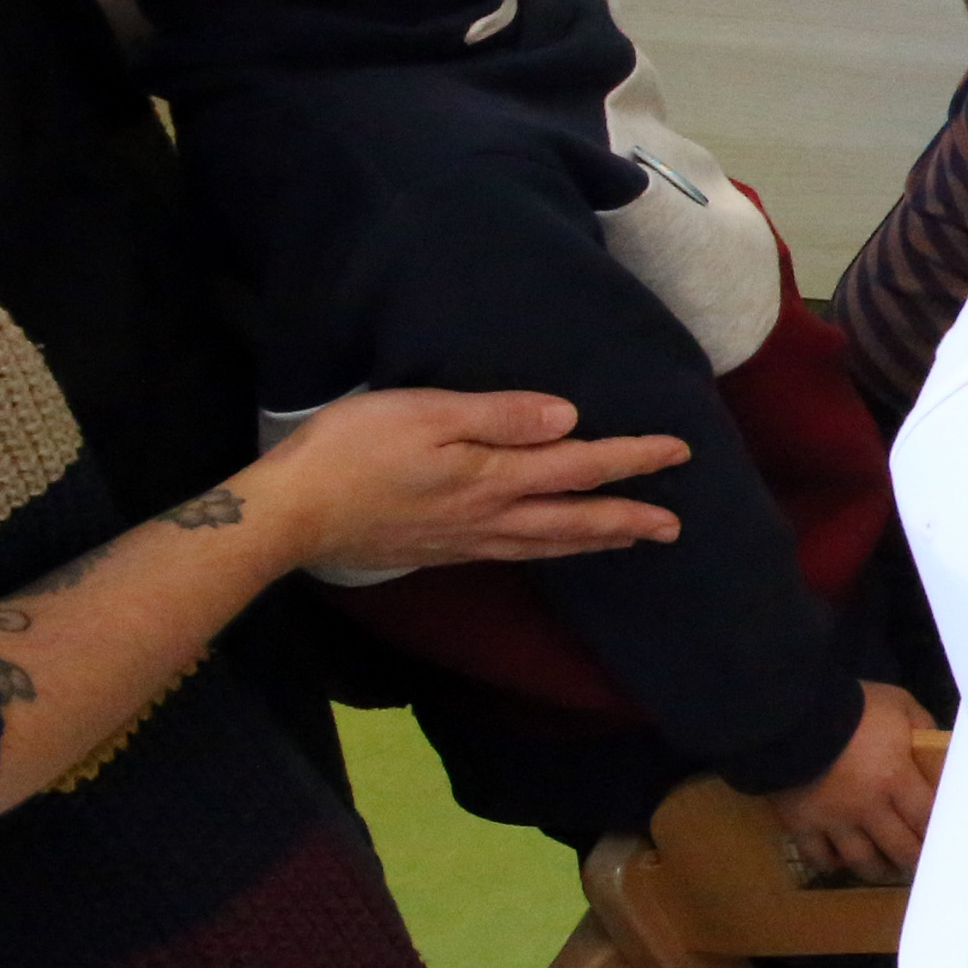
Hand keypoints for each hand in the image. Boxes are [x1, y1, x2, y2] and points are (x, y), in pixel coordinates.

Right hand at [265, 388, 689, 581]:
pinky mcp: (439, 552)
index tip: (678, 452)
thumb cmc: (352, 451)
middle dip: (629, 520)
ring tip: (630, 540)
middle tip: (675, 527)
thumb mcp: (425, 413)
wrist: (288, 515)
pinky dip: (549, 551)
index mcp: (493, 478)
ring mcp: (465, 541)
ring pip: (548, 544)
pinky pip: (514, 554)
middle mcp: (490, 517)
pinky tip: (549, 549)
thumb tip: (568, 419)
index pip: (581, 466)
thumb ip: (499, 416)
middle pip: (576, 520)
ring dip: (595, 541)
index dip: (632, 458)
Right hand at [768, 679, 939, 883]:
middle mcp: (869, 808)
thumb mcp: (897, 703)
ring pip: (861, 860)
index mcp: (896, 779)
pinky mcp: (802, 824)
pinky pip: (817, 855)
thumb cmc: (852, 706)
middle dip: (914, 859)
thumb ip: (921, 724)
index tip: (948, 841)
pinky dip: (830, 864)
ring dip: (878, 869)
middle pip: (899, 847)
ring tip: (888, 870)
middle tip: (922, 863)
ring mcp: (834, 821)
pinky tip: (840, 863)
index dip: (940, 832)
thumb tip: (935, 742)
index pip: (927, 818)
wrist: (792, 715)